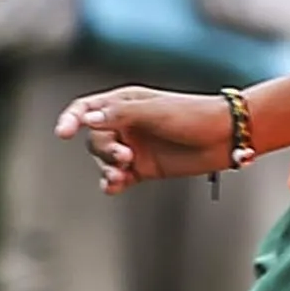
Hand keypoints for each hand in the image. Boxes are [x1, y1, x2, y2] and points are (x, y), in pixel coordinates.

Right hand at [52, 87, 239, 192]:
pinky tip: (115, 186)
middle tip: (124, 158)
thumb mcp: (155, 111)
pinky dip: (113, 183)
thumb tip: (87, 120)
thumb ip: (120, 114)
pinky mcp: (143, 168)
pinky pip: (118, 178)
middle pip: (95, 139)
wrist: (226, 137)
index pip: (86, 109)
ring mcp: (134, 147)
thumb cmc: (194, 115)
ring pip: (104, 160)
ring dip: (108, 168)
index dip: (71, 119)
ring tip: (121, 175)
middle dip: (104, 150)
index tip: (63, 132)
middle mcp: (125, 124)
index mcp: (124, 103)